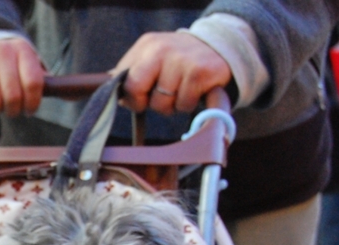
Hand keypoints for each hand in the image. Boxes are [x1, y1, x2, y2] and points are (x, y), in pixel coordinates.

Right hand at [0, 37, 45, 117]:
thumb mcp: (27, 65)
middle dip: (14, 110)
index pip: (33, 83)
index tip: (29, 111)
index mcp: (22, 49)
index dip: (33, 103)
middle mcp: (2, 50)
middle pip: (13, 96)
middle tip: (12, 110)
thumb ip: (45, 82)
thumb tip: (74, 96)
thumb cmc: (9, 65)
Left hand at [113, 32, 231, 115]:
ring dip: (172, 105)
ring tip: (181, 90)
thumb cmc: (180, 60)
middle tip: (161, 98)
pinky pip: (183, 104)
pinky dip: (188, 104)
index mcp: (147, 45)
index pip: (124, 80)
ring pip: (162, 103)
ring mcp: (181, 60)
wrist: (221, 48)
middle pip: (137, 90)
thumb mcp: (154, 59)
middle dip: (147, 102)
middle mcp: (162, 49)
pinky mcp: (200, 72)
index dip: (131, 97)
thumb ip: (133, 74)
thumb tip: (117, 96)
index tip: (141, 99)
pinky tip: (194, 91)